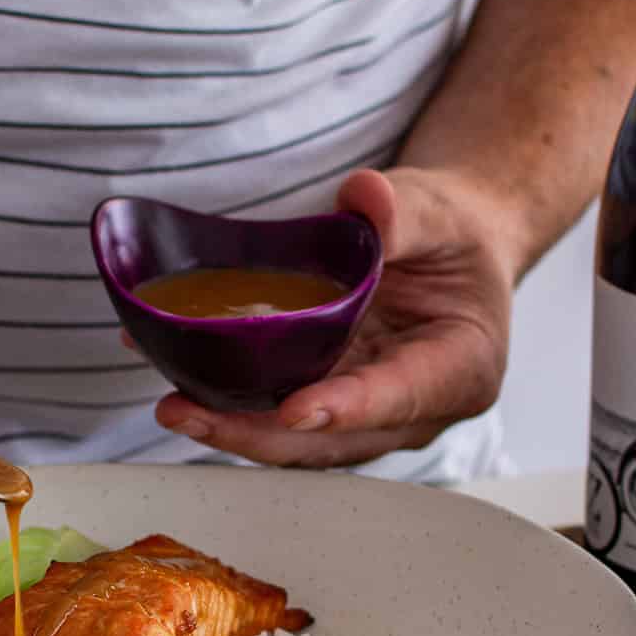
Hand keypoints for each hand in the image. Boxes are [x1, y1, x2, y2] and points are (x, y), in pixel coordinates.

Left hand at [152, 166, 517, 467]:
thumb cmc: (453, 237)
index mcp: (461, 369)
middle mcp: (414, 409)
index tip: (297, 410)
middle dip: (260, 434)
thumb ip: (406, 213)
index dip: (348, 408)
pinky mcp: (329, 400)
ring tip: (174, 408)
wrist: (448, 250)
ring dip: (235, 428)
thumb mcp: (441, 213)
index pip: (400, 396)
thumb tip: (366, 197)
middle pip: (336, 438)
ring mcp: (367, 413)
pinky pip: (280, 414)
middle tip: (192, 414)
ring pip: (299, 438)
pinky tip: (181, 383)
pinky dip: (233, 405)